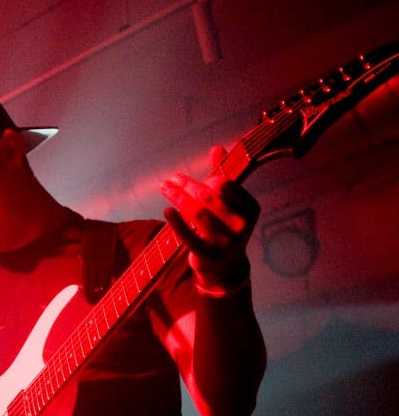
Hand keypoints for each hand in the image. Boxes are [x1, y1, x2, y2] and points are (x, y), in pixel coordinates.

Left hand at [159, 146, 259, 290]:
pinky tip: (167, 211)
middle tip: (170, 179)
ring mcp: (226, 242)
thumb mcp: (229, 203)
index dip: (205, 179)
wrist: (225, 266)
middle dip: (186, 185)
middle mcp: (242, 225)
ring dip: (177, 197)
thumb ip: (223, 176)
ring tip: (164, 187)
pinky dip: (176, 222)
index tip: (187, 178)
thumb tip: (217, 149)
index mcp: (250, 208)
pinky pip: (189, 236)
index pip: (225, 185)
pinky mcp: (209, 255)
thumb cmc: (224, 227)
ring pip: (197, 213)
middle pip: (208, 197)